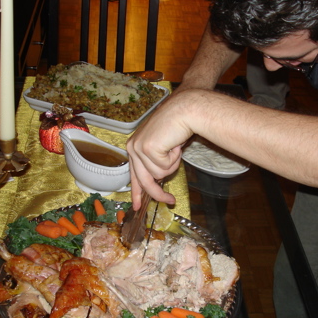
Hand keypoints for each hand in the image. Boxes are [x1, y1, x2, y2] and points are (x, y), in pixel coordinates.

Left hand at [126, 91, 194, 209]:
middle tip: (171, 201)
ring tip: (175, 147)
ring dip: (172, 164)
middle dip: (158, 193)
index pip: (134, 175)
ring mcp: (138, 148)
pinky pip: (164, 167)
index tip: (136, 207)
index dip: (136, 192)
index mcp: (134, 146)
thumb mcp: (163, 147)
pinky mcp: (147, 149)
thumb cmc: (178, 126)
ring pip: (158, 174)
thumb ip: (156, 162)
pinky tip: (174, 144)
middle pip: (144, 180)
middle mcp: (132, 147)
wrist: (185, 110)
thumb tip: (157, 180)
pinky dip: (174, 158)